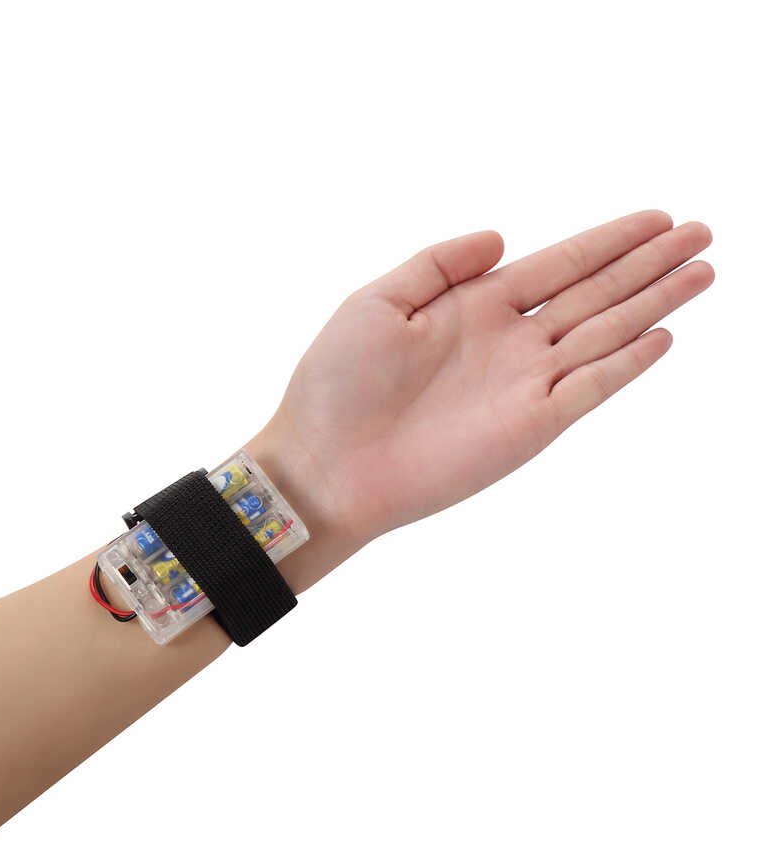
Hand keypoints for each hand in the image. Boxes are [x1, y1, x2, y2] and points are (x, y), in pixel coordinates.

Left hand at [249, 211, 712, 586]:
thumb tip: (503, 235)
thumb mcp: (378, 300)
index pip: (557, 265)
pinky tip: (662, 334)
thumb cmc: (336, 383)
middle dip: (647, 263)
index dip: (608, 240)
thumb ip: (440, 263)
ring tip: (703, 270)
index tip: (655, 218)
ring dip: (654, 302)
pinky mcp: (531, 427)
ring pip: (605, 331)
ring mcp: (523, 384)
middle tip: (701, 231)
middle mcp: (507, 342)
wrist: (327, 465)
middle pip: (594, 292)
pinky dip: (629, 361)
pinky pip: (592, 386)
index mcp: (471, 308)